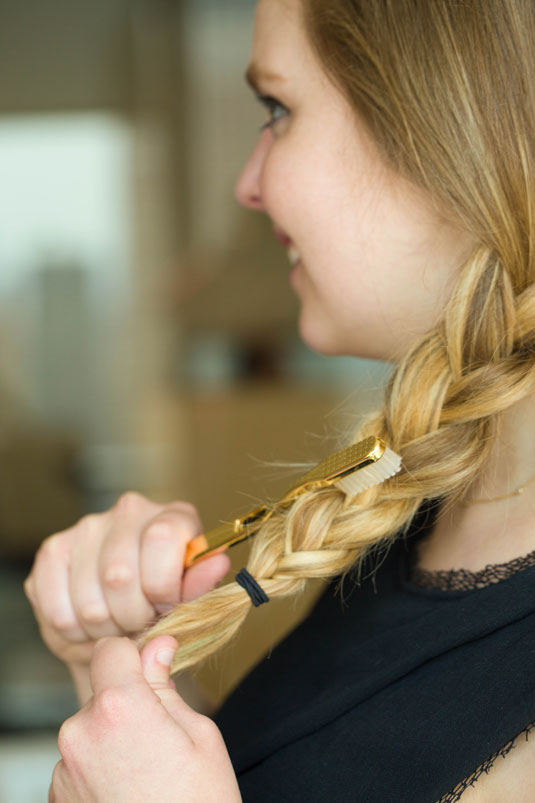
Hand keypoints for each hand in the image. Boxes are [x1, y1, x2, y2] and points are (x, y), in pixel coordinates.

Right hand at [24, 493, 230, 668]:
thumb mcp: (192, 601)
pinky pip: (59, 612)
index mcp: (173, 515)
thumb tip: (217, 563)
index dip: (163, 588)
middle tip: (140, 623)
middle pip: (121, 576)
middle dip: (133, 617)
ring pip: (90, 602)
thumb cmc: (165, 607)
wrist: (125, 623)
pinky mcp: (52, 551)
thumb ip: (202, 585)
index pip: (161, 539)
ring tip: (118, 626)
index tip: (166, 608)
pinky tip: (91, 626)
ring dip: (105, 630)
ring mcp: (87, 527)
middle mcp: (129, 510)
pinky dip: (76, 634)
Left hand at [49, 636, 241, 802]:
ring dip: (113, 741)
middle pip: (102, 694)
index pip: (111, 649)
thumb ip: (167, 686)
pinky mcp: (58, 798)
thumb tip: (158, 647)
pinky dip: (100, 771)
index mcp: (118, 708)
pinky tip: (130, 795)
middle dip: (128, 705)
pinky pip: (80, 764)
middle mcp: (80, 734)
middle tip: (163, 743)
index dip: (135, 656)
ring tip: (148, 777)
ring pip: (91, 730)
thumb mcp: (200, 737)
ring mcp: (64, 770)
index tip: (153, 672)